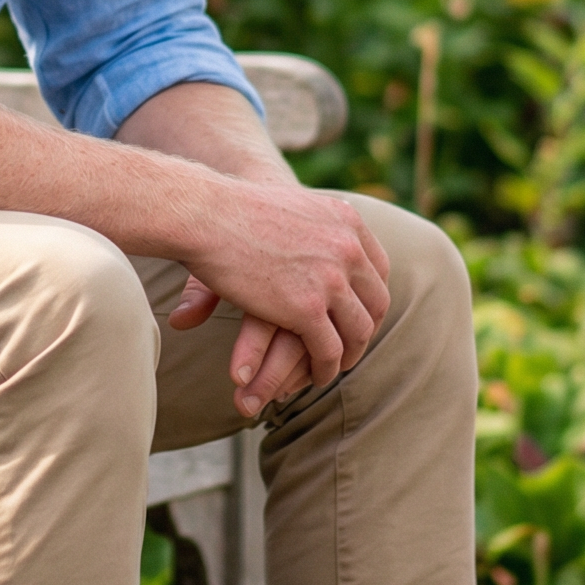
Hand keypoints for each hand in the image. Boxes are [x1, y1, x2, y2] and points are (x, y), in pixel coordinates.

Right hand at [175, 181, 391, 404]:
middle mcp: (348, 248)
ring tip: (332, 368)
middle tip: (349, 347)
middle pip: (376, 302)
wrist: (206, 213)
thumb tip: (319, 252)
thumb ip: (307, 233)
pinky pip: (329, 350)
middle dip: (365, 330)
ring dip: (348, 355)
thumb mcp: (288, 209)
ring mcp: (331, 280)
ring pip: (357, 331)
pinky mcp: (307, 309)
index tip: (356, 314)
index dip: (369, 298)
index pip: (378, 269)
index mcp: (347, 221)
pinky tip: (315, 375)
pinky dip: (325, 368)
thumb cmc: (232, 209)